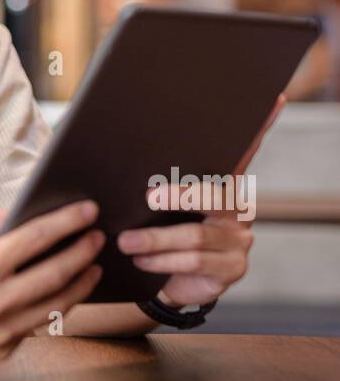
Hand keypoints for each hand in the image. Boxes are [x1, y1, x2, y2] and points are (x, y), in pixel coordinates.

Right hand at [0, 201, 104, 361]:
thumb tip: (32, 216)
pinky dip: (54, 306)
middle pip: (55, 275)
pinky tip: (65, 290)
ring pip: (55, 307)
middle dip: (83, 252)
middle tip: (99, 237)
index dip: (67, 222)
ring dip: (80, 284)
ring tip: (93, 266)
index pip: (35, 239)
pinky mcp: (0, 351)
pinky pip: (37, 325)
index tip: (89, 211)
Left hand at [117, 95, 284, 308]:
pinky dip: (163, 260)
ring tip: (126, 241)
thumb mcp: (154, 204)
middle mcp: (237, 207)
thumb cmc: (159, 231)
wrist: (166, 283)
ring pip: (196, 235)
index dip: (260, 127)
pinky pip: (196, 262)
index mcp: (223, 182)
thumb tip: (108, 143)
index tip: (273, 97)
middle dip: (179, 196)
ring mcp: (239, 239)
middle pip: (214, 196)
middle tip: (149, 197)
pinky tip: (142, 260)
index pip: (243, 151)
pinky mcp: (232, 268)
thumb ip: (150, 176)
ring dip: (156, 239)